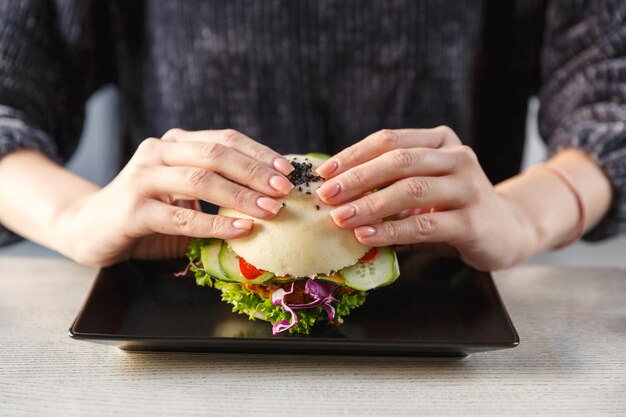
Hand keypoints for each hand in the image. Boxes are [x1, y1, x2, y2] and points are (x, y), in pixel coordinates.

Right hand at [56, 129, 293, 266]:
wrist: (90, 228)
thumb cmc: (147, 211)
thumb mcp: (184, 193)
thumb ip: (216, 188)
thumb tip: (269, 197)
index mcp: (174, 143)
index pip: (224, 139)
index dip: (258, 152)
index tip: (287, 170)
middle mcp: (157, 152)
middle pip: (215, 154)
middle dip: (255, 171)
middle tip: (283, 190)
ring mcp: (142, 179)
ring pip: (199, 180)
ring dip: (240, 196)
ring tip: (270, 210)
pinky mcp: (132, 210)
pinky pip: (181, 217)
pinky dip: (214, 225)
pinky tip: (241, 230)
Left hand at [315, 127, 537, 270]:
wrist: (508, 229)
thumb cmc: (454, 206)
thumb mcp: (425, 184)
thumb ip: (391, 182)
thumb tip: (337, 193)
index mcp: (440, 140)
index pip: (389, 139)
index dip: (353, 154)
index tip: (324, 172)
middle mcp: (457, 157)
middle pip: (399, 160)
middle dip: (357, 178)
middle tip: (327, 195)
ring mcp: (468, 187)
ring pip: (411, 190)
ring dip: (370, 204)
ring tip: (341, 217)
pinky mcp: (473, 221)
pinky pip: (425, 224)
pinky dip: (392, 230)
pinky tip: (367, 236)